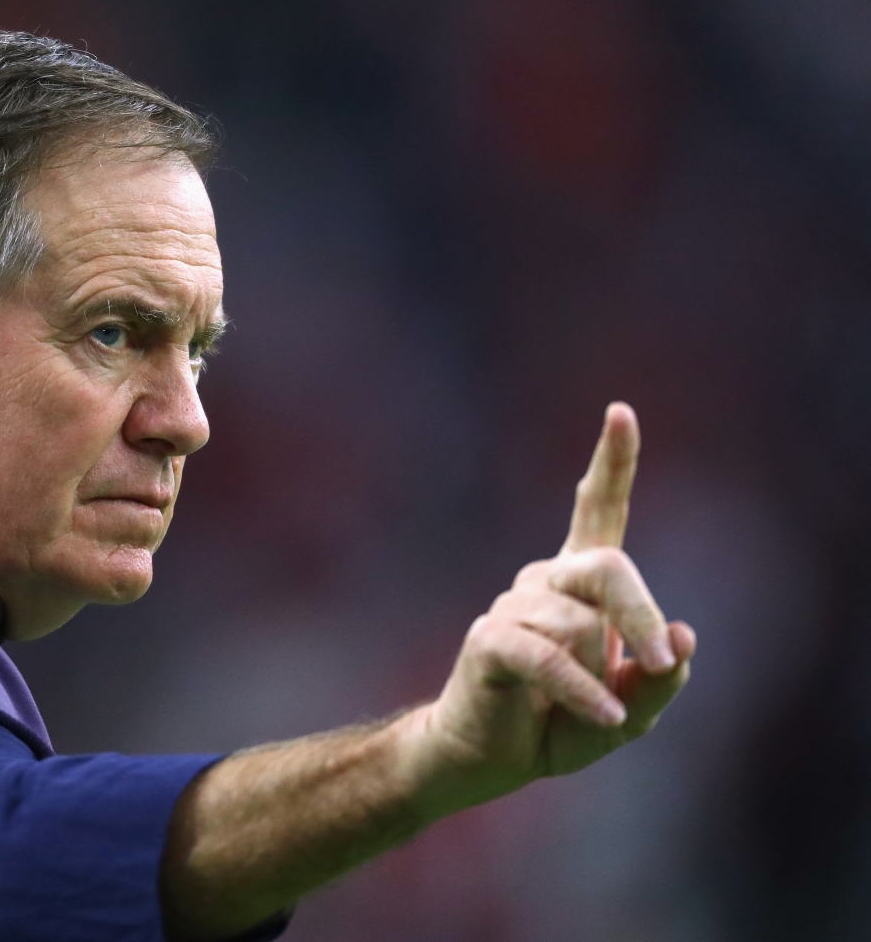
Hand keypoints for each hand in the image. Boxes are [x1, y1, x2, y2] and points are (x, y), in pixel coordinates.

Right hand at [414, 403, 695, 815]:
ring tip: (586, 710)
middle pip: (608, 566)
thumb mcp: (631, 711)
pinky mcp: (489, 640)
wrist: (490, 759)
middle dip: (640, 617)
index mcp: (580, 584)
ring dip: (600, 680)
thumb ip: (660, 678)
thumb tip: (681, 638)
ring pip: (583, 627)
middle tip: (655, 663)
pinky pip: (549, 658)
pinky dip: (583, 692)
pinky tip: (604, 718)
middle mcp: (545, 581)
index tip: (620, 410)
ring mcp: (512, 605)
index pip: (597, 509)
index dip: (613, 461)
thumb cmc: (560, 725)